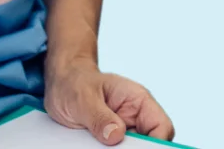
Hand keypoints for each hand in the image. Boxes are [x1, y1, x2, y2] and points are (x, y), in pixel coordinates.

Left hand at [44, 63, 174, 144]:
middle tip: (113, 148)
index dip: (157, 143)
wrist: (62, 86)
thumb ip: (99, 116)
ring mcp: (124, 132)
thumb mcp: (83, 97)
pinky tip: (93, 147)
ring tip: (98, 144)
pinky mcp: (111, 143)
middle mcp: (136, 117)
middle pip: (151, 144)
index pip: (161, 126)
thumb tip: (116, 135)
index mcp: (138, 100)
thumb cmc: (76, 82)